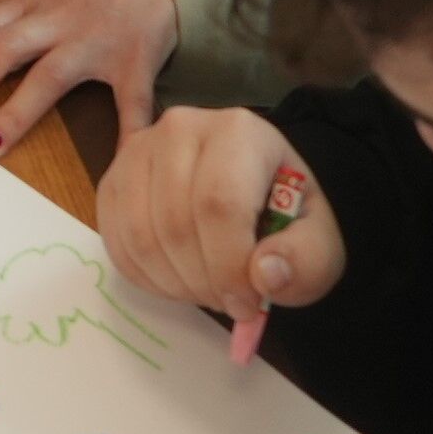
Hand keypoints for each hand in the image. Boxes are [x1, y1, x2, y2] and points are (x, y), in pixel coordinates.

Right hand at [96, 109, 346, 333]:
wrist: (254, 191)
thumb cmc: (285, 214)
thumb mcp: (319, 241)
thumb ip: (306, 260)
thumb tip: (264, 276)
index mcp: (238, 131)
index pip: (219, 203)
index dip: (229, 266)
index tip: (247, 306)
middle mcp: (179, 127)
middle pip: (175, 222)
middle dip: (203, 281)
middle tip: (228, 302)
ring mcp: (138, 150)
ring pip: (140, 234)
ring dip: (174, 283)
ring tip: (206, 289)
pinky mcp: (114, 178)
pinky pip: (116, 240)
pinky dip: (145, 277)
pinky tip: (177, 280)